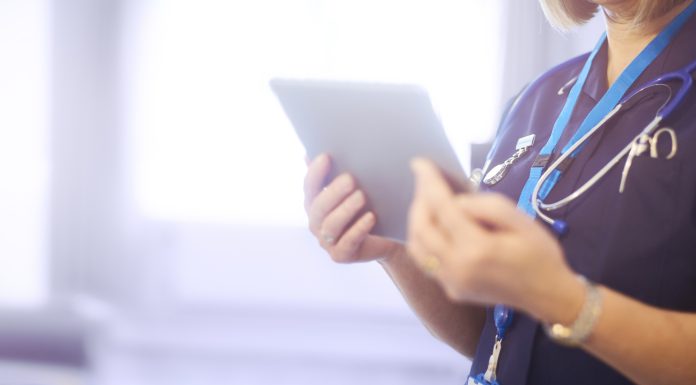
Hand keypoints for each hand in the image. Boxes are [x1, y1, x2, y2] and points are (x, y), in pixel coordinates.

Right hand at [304, 154, 400, 262]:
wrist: (386, 238)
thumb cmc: (366, 207)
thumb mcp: (353, 189)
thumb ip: (336, 173)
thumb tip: (316, 151)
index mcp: (314, 204)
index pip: (309, 187)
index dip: (315, 172)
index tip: (326, 156)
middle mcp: (316, 223)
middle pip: (319, 207)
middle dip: (333, 192)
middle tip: (350, 178)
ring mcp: (327, 241)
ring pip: (331, 225)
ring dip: (345, 210)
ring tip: (361, 196)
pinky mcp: (341, 255)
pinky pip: (347, 243)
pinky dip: (358, 229)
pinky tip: (370, 217)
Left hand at [406, 158, 583, 322]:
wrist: (548, 295)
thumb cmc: (539, 253)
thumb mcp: (521, 220)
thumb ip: (486, 205)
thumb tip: (456, 201)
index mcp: (477, 248)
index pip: (442, 208)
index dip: (428, 182)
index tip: (419, 162)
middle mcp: (457, 267)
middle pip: (421, 227)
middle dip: (419, 199)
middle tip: (426, 181)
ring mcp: (451, 282)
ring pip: (416, 246)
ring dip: (417, 220)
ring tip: (428, 201)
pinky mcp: (451, 289)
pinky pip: (426, 260)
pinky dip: (424, 239)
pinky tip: (436, 225)